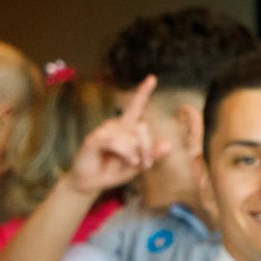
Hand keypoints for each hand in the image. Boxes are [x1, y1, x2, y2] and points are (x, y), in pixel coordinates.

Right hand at [63, 76, 170, 196]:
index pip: (135, 106)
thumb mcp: (137, 165)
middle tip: (145, 164)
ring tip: (132, 164)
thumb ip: (151, 155)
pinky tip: (127, 161)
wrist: (91, 182)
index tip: (152, 78)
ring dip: (136, 154)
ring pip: (131, 137)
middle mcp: (115, 125)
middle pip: (142, 127)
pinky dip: (126, 154)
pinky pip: (116, 142)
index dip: (143, 92)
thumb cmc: (112, 171)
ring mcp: (104, 130)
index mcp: (126, 128)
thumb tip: (169, 144)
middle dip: (148, 148)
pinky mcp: (94, 139)